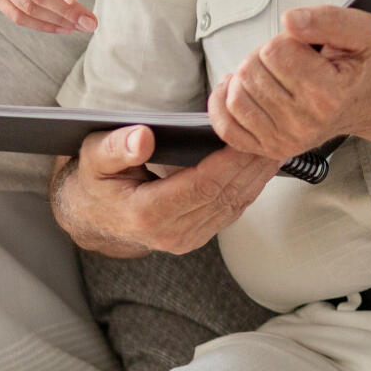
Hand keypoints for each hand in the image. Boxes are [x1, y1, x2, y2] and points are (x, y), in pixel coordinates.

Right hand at [49, 125, 279, 257]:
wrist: (93, 215)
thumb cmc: (95, 179)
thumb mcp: (95, 157)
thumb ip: (117, 147)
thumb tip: (142, 138)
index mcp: (146, 215)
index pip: (202, 186)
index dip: (230, 161)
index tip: (251, 134)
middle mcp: (171, 234)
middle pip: (225, 195)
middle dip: (252, 162)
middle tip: (277, 130)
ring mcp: (186, 239)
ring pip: (234, 204)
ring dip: (258, 174)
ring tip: (278, 142)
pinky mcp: (197, 236)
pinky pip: (232, 210)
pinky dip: (251, 185)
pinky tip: (263, 162)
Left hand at [208, 6, 370, 160]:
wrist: (362, 101)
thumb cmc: (357, 66)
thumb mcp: (360, 32)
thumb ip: (328, 19)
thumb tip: (291, 20)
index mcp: (329, 95)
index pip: (275, 52)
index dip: (284, 41)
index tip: (302, 48)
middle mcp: (306, 123)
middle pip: (252, 72)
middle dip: (264, 57)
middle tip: (288, 61)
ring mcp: (285, 140)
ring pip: (236, 96)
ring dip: (248, 77)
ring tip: (271, 75)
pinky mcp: (268, 149)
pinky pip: (227, 126)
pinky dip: (224, 104)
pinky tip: (240, 88)